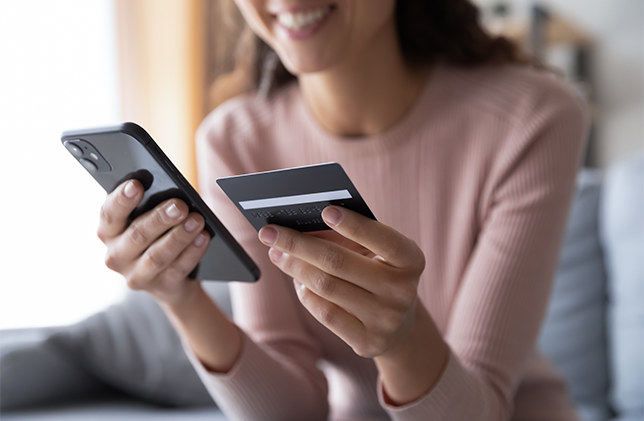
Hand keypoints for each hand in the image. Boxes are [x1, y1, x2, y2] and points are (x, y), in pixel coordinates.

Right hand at [97, 179, 210, 304]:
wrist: (169, 278)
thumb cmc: (156, 236)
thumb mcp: (146, 219)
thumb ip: (149, 205)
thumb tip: (169, 192)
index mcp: (109, 232)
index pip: (109, 214)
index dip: (121, 199)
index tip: (136, 185)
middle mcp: (116, 255)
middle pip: (137, 235)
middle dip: (160, 218)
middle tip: (180, 205)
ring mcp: (136, 275)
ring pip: (158, 255)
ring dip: (179, 236)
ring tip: (197, 220)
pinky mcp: (160, 287)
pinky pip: (178, 268)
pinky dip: (193, 251)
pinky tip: (203, 237)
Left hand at [257, 206, 425, 358]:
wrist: (400, 325)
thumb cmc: (380, 273)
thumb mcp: (376, 252)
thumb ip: (348, 237)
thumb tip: (300, 227)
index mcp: (411, 260)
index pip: (385, 240)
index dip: (355, 226)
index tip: (325, 211)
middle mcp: (403, 291)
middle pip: (339, 263)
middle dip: (298, 244)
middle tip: (270, 232)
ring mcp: (387, 320)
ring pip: (326, 287)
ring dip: (295, 267)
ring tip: (277, 254)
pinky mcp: (369, 342)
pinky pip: (325, 314)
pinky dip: (306, 294)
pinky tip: (298, 281)